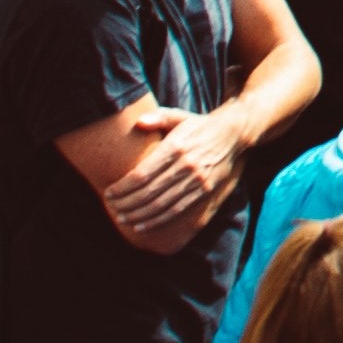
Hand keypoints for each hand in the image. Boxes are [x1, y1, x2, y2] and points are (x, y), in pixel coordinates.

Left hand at [101, 102, 240, 244]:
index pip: (142, 174)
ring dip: (139, 215)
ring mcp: (196, 180)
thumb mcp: (179, 116)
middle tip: (112, 208)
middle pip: (149, 192)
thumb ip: (159, 117)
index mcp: (176, 147)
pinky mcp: (204, 190)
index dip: (122, 187)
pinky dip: (158, 221)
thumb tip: (138, 122)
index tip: (108, 193)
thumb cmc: (199, 126)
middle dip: (126, 203)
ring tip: (123, 219)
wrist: (233, 134)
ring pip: (161, 205)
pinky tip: (142, 226)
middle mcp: (186, 165)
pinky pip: (177, 210)